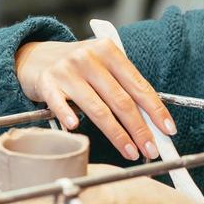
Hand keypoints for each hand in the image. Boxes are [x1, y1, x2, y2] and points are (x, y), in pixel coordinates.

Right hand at [15, 39, 175, 161]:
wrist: (35, 57)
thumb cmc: (76, 67)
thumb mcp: (102, 66)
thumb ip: (122, 87)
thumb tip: (151, 122)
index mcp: (109, 52)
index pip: (138, 85)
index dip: (156, 109)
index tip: (168, 129)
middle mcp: (89, 58)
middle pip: (121, 100)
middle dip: (140, 128)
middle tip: (152, 149)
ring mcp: (67, 70)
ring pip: (97, 108)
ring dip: (117, 134)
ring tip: (130, 151)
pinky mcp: (47, 82)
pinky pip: (59, 103)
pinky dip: (67, 115)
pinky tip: (76, 128)